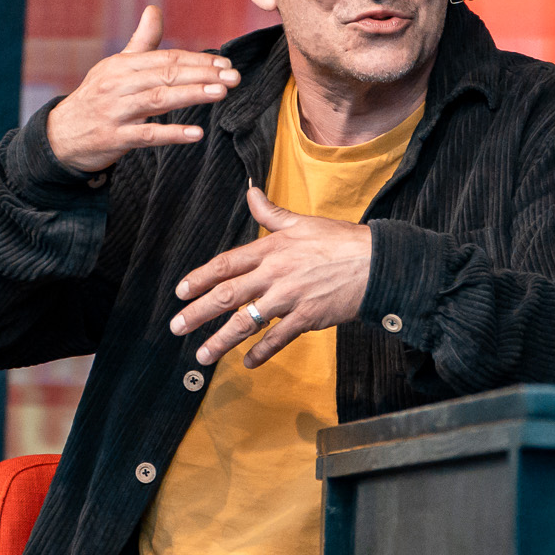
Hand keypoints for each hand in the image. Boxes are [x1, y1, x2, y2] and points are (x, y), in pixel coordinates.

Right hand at [45, 6, 239, 174]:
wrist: (60, 134)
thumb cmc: (97, 96)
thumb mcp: (116, 67)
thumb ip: (141, 42)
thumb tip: (154, 9)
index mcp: (122, 65)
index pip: (166, 59)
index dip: (198, 61)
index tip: (226, 64)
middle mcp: (118, 84)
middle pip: (166, 75)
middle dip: (203, 75)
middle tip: (233, 77)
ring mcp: (115, 111)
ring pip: (158, 100)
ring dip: (191, 95)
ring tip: (220, 93)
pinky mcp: (114, 138)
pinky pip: (147, 135)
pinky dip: (172, 133)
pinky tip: (196, 133)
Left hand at [168, 187, 373, 368]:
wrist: (377, 263)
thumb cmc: (341, 241)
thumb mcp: (303, 222)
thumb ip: (271, 213)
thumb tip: (250, 192)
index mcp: (272, 249)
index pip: (227, 264)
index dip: (200, 278)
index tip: (181, 291)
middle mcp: (276, 274)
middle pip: (228, 295)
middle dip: (199, 312)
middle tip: (177, 326)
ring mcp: (290, 298)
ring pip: (246, 321)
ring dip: (221, 340)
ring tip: (202, 355)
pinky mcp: (307, 317)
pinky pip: (277, 338)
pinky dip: (261, 352)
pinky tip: (247, 362)